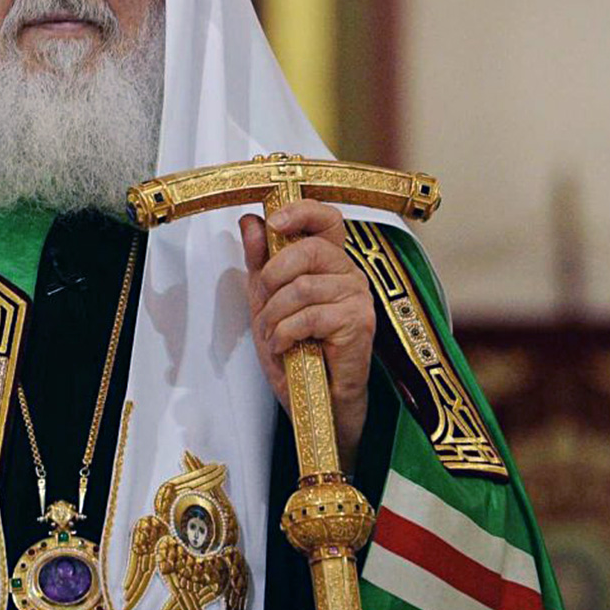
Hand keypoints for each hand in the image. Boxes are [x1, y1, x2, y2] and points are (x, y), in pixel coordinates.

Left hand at [241, 199, 375, 471]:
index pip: (326, 218)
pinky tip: (284, 347)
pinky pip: (310, 315)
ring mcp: (357, 297)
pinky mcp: (359, 323)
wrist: (313, 397)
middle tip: (263, 301)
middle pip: (310, 248)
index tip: (274, 221)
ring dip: (275, 314)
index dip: (301, 211)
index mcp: (329, 260)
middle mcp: (349, 272)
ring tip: (273, 334)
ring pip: (303, 286)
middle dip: (274, 275)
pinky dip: (286, 333)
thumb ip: (260, 260)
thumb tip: (250, 221)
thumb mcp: (266, 299)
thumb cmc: (296, 347)